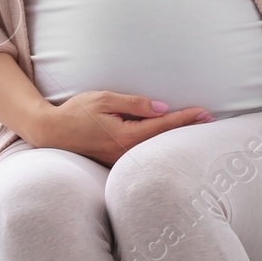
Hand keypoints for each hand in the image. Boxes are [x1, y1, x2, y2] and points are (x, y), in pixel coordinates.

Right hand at [32, 90, 211, 165]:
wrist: (51, 132)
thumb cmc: (76, 112)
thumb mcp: (105, 99)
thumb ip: (134, 104)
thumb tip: (161, 108)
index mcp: (124, 135)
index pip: (162, 125)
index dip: (184, 118)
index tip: (203, 113)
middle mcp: (125, 152)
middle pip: (163, 140)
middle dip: (186, 129)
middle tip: (210, 119)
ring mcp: (120, 160)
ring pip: (154, 148)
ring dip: (174, 137)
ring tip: (194, 126)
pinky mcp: (115, 161)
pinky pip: (142, 152)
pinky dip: (158, 144)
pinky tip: (167, 138)